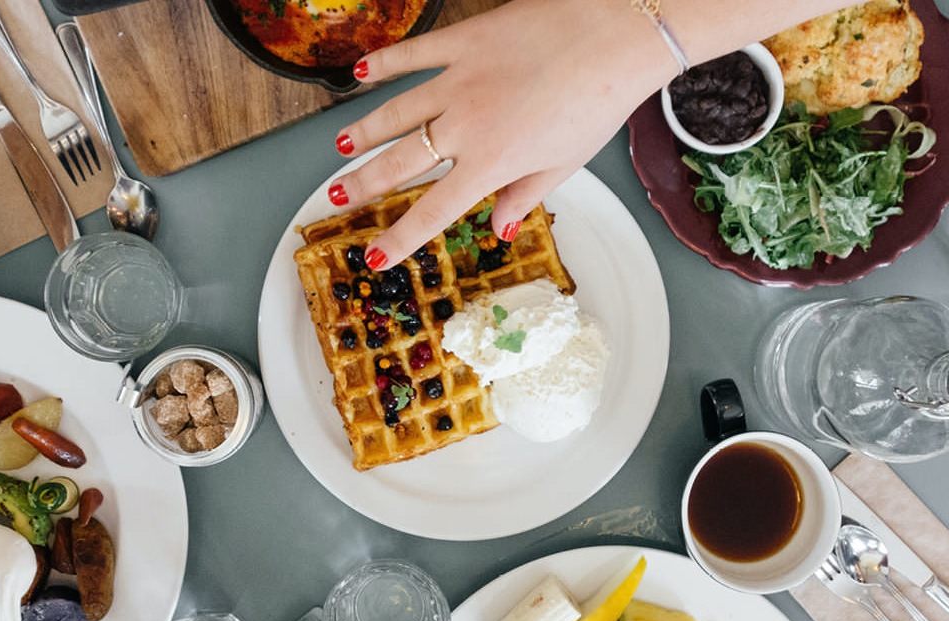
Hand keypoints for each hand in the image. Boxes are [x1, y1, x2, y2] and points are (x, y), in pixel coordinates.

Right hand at [328, 0, 676, 268]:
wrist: (612, 35)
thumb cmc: (600, 99)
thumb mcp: (566, 163)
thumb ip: (526, 195)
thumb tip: (502, 228)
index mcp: (491, 163)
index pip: (432, 211)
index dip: (399, 238)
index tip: (374, 257)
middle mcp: (465, 126)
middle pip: (400, 163)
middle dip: (363, 185)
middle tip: (336, 197)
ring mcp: (459, 80)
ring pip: (396, 112)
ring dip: (365, 131)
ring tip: (343, 147)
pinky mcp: (464, 41)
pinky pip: (413, 55)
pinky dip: (384, 64)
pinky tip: (361, 73)